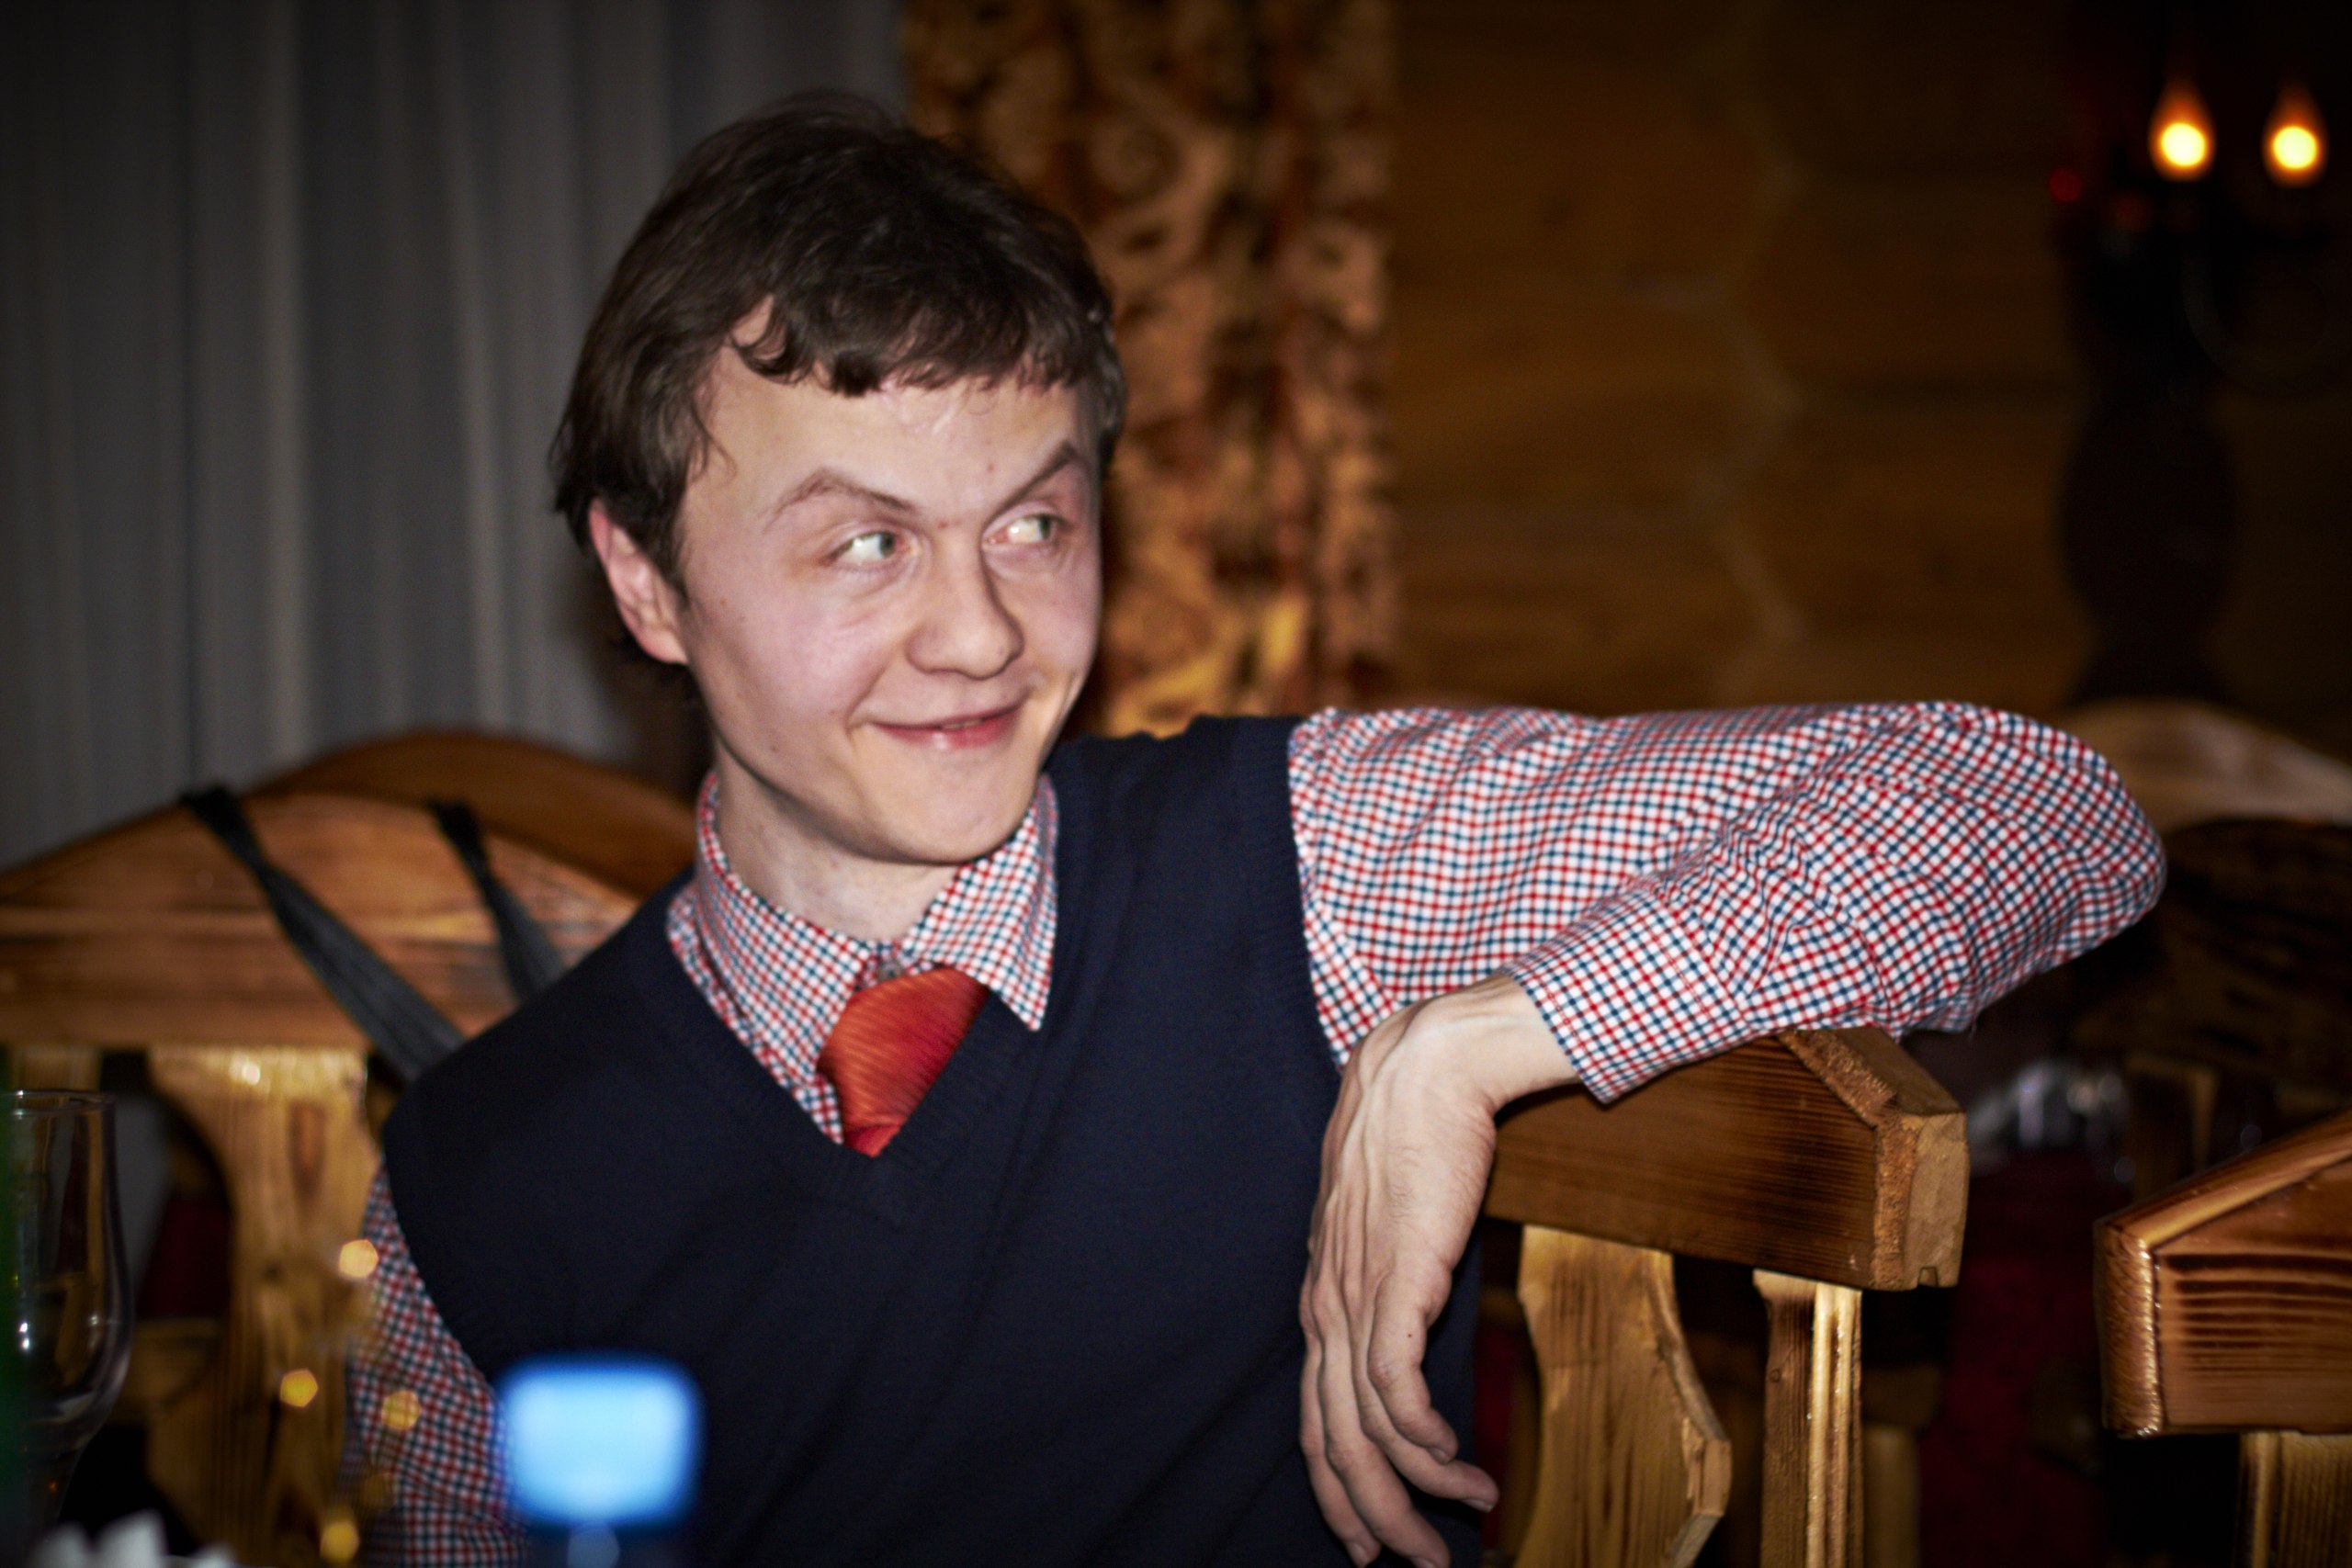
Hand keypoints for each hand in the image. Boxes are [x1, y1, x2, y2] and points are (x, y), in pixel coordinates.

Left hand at [1299, 974, 1576, 1566]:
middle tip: (1412, 1563)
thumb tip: (1416, 1323)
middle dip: (1374, 1516)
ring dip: (1418, 1490)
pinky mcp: (1393, 1282)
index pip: (1315, 1418)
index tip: (1371, 1536)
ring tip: (1468, 1519)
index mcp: (1323, 1296)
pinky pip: (1393, 1388)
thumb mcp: (1393, 1225)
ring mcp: (1354, 1297)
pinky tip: (1454, 1464)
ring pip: (1366, 1430)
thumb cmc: (1416, 1139)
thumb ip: (1394, 1278)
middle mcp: (1326, 1307)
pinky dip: (1422, 1439)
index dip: (1339, 1487)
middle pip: (1333, 1443)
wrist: (1426, 1073)